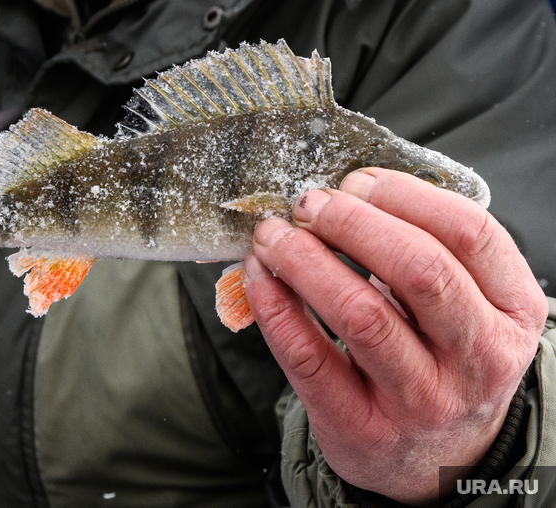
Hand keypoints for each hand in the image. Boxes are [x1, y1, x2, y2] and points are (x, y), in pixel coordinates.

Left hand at [243, 168, 547, 503]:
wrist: (438, 460)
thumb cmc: (443, 361)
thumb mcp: (466, 309)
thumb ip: (426, 253)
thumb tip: (345, 194)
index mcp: (512, 312)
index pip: (469, 233)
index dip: (404, 195)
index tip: (356, 182)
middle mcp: (477, 358)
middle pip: (418, 269)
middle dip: (351, 222)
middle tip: (308, 204)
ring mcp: (421, 400)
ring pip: (360, 313)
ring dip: (305, 260)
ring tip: (274, 236)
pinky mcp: (361, 426)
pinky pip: (309, 356)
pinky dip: (275, 306)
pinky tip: (259, 276)